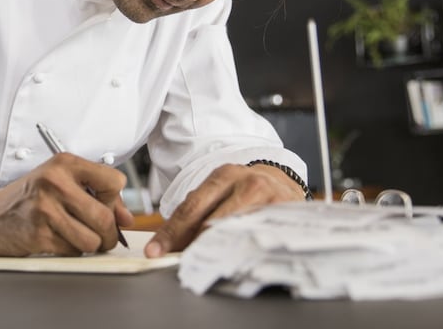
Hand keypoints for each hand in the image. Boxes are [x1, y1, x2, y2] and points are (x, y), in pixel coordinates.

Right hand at [0, 152, 133, 255]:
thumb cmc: (25, 200)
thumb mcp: (60, 184)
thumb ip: (97, 196)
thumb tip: (126, 218)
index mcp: (64, 164)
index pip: (114, 181)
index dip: (115, 200)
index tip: (106, 207)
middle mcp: (55, 182)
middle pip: (105, 216)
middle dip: (109, 234)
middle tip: (104, 237)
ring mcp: (46, 209)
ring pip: (92, 239)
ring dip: (91, 246)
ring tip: (78, 238)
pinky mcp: (39, 234)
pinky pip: (74, 251)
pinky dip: (72, 251)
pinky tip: (58, 241)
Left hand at [144, 163, 302, 257]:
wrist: (283, 182)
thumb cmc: (245, 191)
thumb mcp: (220, 192)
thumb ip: (196, 214)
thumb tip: (168, 245)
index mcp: (224, 175)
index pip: (191, 208)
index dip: (171, 233)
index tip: (155, 251)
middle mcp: (248, 183)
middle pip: (212, 223)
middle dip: (193, 247)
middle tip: (181, 264)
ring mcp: (271, 199)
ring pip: (236, 234)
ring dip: (217, 254)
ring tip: (205, 267)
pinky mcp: (288, 217)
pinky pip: (260, 241)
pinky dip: (244, 254)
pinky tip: (235, 264)